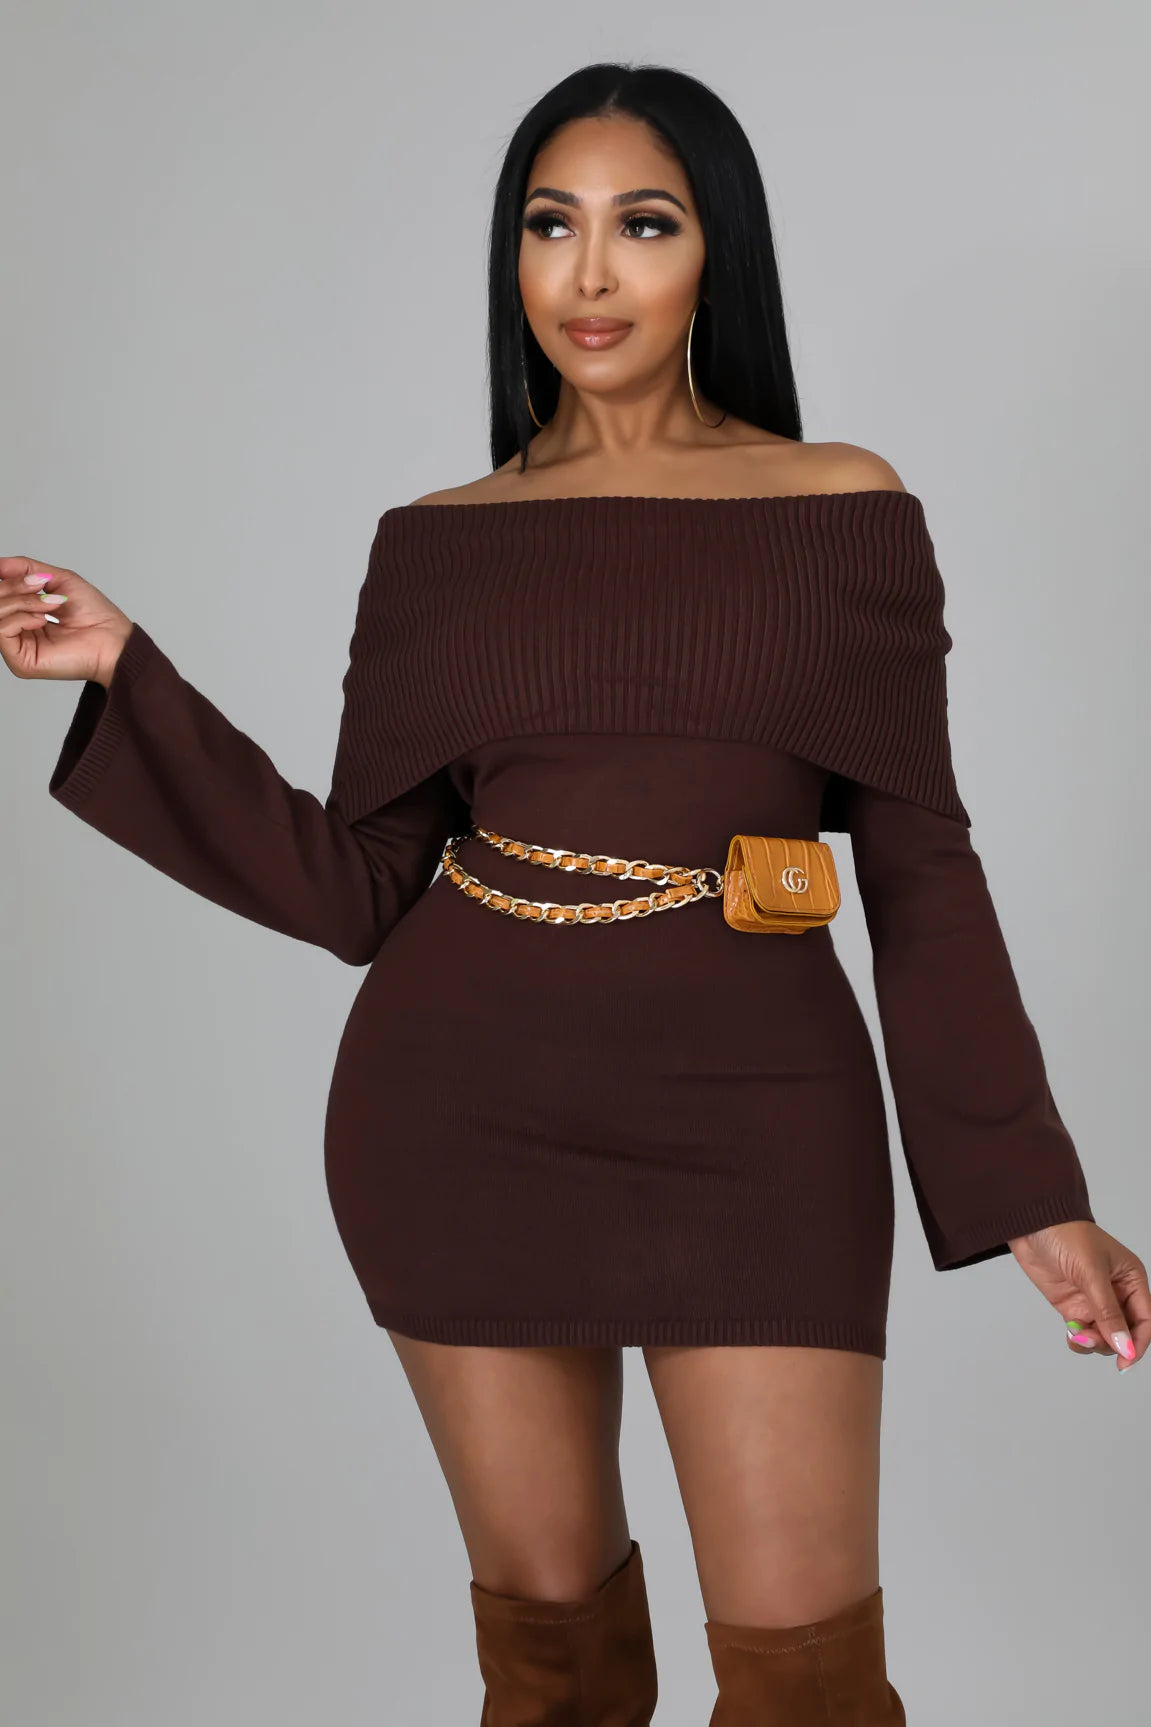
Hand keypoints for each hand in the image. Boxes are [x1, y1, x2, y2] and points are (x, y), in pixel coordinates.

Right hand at [0, 555, 133, 686]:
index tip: (32, 577)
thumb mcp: (57, 580)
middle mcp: (18, 633)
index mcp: (25, 616)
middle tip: (40, 587)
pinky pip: (1, 630)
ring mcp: (17, 649)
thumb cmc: (95, 615)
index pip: (0, 594)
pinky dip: (21, 618)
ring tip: (49, 604)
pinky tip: (42, 620)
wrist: (114, 639)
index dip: (8, 579)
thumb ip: (25, 569)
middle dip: (15, 587)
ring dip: (23, 601)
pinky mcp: (20, 663)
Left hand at [1009, 1220, 1148, 1372]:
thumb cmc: (1066, 1235)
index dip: (1137, 1342)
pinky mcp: (1073, 1306)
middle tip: (1088, 1338)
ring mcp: (1094, 1301)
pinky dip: (1079, 1340)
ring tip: (1076, 1333)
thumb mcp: (1091, 1273)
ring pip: (1104, 1336)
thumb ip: (1108, 1312)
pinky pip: (1083, 1333)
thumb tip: (1125, 1346)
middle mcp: (1117, 1292)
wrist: (1030, 1224)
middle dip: (1110, 1342)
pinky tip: (1071, 1334)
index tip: (1125, 1359)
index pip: (1145, 1320)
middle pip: (1125, 1332)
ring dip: (1093, 1342)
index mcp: (1132, 1279)